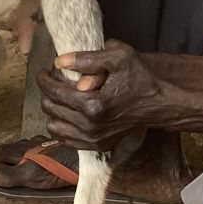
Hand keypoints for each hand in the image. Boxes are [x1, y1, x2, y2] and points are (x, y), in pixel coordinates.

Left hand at [37, 40, 165, 153]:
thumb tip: (59, 61)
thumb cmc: (140, 78)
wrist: (158, 104)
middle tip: (53, 81)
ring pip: (54, 126)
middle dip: (47, 92)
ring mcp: (93, 139)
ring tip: (60, 97)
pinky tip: (69, 113)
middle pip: (51, 108)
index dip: (44, 79)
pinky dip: (62, 126)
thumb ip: (87, 58)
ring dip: (52, 110)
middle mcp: (91, 126)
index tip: (44, 71)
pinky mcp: (97, 146)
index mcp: (93, 105)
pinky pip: (66, 140)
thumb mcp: (118, 57)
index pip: (54, 91)